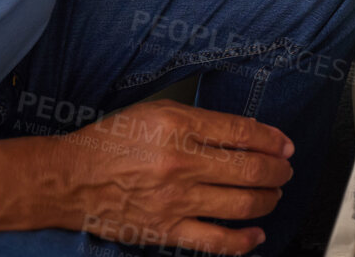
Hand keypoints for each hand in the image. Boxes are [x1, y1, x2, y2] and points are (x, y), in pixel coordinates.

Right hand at [49, 101, 292, 254]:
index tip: (284, 145)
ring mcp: (175, 200)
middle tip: (284, 170)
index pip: (243, 132)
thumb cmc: (111, 142)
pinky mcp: (166, 231)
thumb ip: (201, 122)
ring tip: (273, 194)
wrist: (70, 179)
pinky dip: (243, 241)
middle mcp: (181, 163)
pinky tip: (257, 235)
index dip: (272, 140)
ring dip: (268, 200)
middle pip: (251, 169)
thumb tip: (244, 135)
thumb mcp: (157, 112)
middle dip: (278, 171)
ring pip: (241, 204)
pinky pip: (215, 241)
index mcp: (179, 126)